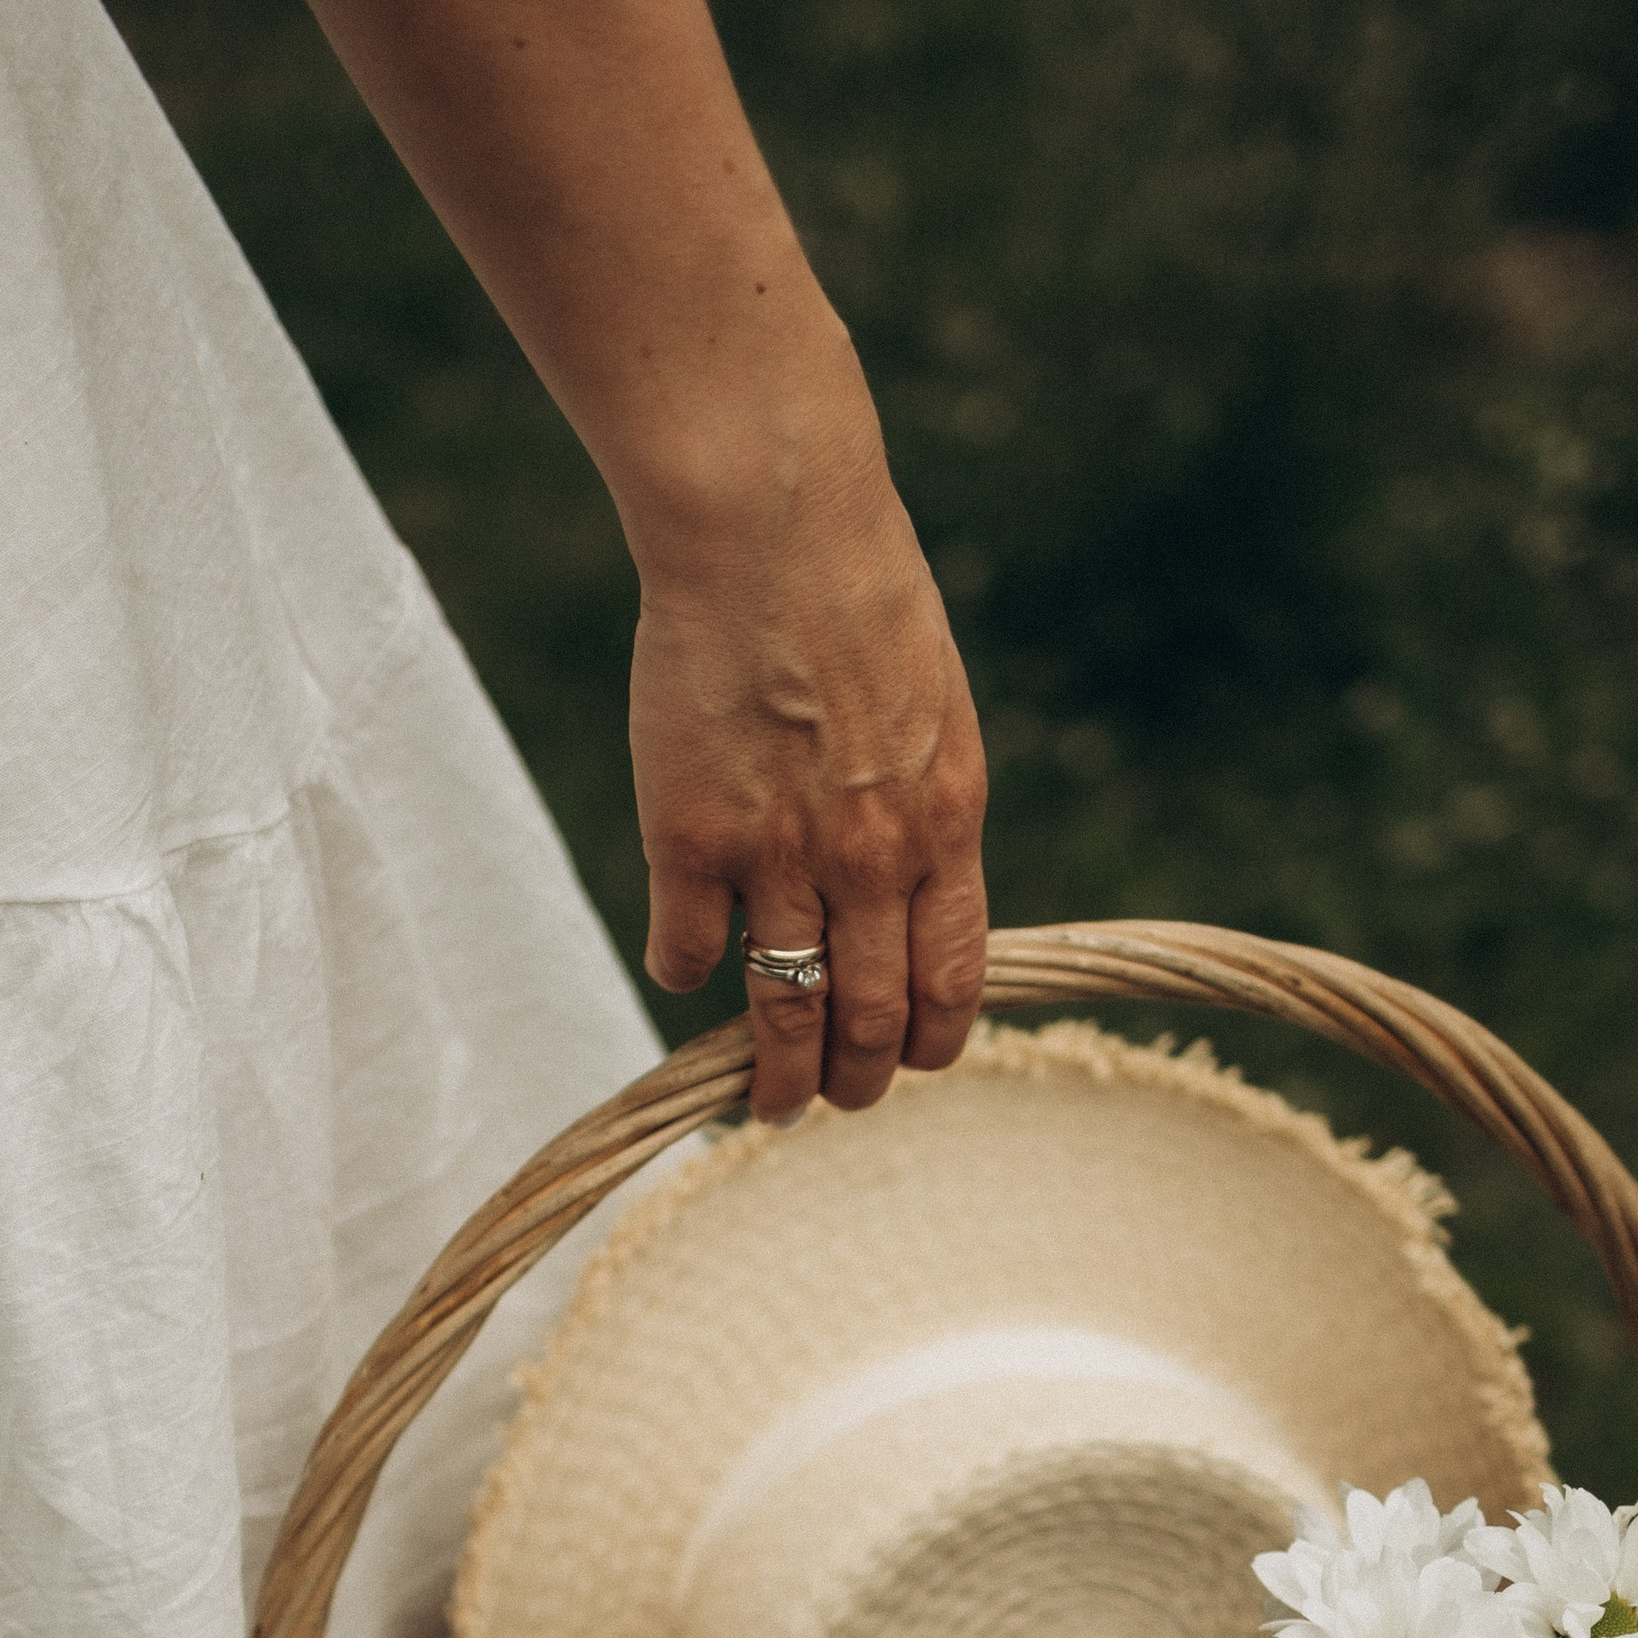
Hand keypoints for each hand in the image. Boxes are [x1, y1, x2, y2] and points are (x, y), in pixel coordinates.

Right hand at [630, 428, 987, 1122]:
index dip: (931, 1043)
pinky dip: (685, 974)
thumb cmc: (858, 602)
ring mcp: (778, 856)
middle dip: (854, 1082)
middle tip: (828, 1103)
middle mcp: (872, 860)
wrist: (772, 530)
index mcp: (946, 827)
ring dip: (773, 1077)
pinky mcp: (688, 840)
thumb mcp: (933, 717)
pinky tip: (684, 967)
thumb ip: (923, 813)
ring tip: (761, 1106)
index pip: (952, 983)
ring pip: (781, 1013)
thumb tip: (908, 897)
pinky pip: (686, 951)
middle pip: (869, 1020)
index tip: (910, 1064)